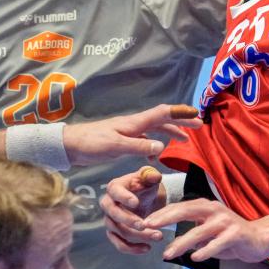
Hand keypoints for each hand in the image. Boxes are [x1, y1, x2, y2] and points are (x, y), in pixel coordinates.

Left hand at [63, 104, 200, 165]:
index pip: (162, 114)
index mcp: (134, 123)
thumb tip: (161, 146)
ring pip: (155, 129)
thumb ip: (137, 146)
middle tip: (199, 126)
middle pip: (163, 120)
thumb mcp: (115, 146)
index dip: (180, 113)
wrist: (69, 145)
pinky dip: (156, 145)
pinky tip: (157, 155)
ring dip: (171, 132)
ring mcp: (129, 133)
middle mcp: (134, 125)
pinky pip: (146, 141)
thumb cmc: (90, 143)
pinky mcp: (123, 141)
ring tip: (184, 140)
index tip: (196, 114)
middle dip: (181, 122)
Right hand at [101, 166, 168, 253]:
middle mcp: (108, 204)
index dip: (124, 197)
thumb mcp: (149, 177)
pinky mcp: (115, 233)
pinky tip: (147, 248)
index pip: (115, 192)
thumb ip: (151, 175)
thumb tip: (154, 176)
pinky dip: (132, 248)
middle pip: (114, 215)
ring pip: (119, 231)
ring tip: (157, 236)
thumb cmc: (145, 185)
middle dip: (129, 221)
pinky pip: (120, 244)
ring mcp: (110, 220)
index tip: (136, 202)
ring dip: (137, 236)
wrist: (146, 199)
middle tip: (144, 225)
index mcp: (114, 187)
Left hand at [146, 199, 268, 263]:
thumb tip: (170, 244)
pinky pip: (218, 243)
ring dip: (182, 243)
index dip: (163, 213)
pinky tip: (194, 258)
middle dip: (166, 218)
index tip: (145, 222)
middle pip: (187, 210)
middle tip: (148, 226)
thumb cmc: (229, 236)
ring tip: (167, 254)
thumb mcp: (207, 234)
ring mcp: (226, 221)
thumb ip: (191, 235)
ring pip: (200, 231)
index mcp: (206, 207)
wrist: (258, 239)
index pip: (181, 206)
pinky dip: (206, 250)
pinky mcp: (236, 233)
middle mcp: (215, 210)